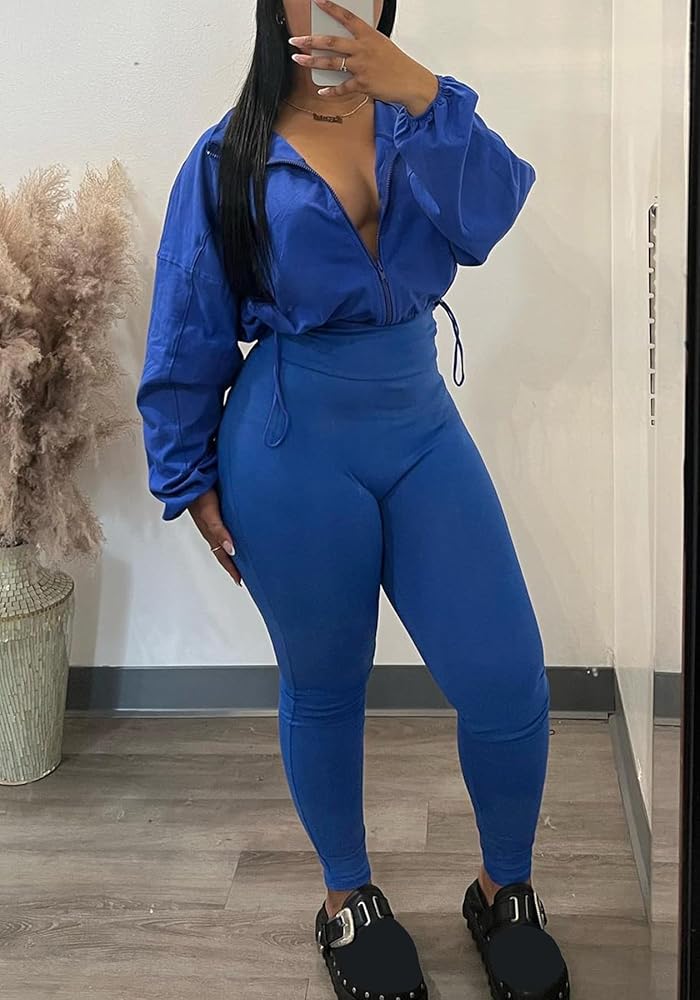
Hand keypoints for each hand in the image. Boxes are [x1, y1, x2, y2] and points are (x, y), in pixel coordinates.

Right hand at [188, 488, 242, 586]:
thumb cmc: (198, 495)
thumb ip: (219, 531)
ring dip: (231, 551)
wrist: (189, 479)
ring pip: (222, 541)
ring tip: (242, 558)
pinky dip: (230, 537)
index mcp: (210, 534)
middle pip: (222, 551)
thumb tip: (231, 549)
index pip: (222, 556)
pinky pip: (223, 529)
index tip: (240, 581)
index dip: (231, 569)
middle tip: (242, 574)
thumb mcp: (210, 515)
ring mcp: (212, 521)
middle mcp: (211, 529)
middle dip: (232, 564)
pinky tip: (236, 533)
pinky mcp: (214, 512)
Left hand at [288, 0, 439, 116]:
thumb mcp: (381, 45)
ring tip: (298, 60)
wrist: (411, 82)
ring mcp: (361, 67)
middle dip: (310, 40)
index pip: (347, 18)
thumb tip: (345, 44)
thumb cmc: (396, 64)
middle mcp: (363, 49)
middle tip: (296, 39)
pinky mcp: (362, 84)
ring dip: (312, 62)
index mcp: (369, 36)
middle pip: (332, 42)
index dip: (331, 8)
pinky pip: (342, 88)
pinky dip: (331, 91)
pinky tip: (321, 91)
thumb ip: (363, 42)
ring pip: (331, 63)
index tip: (318, 1)